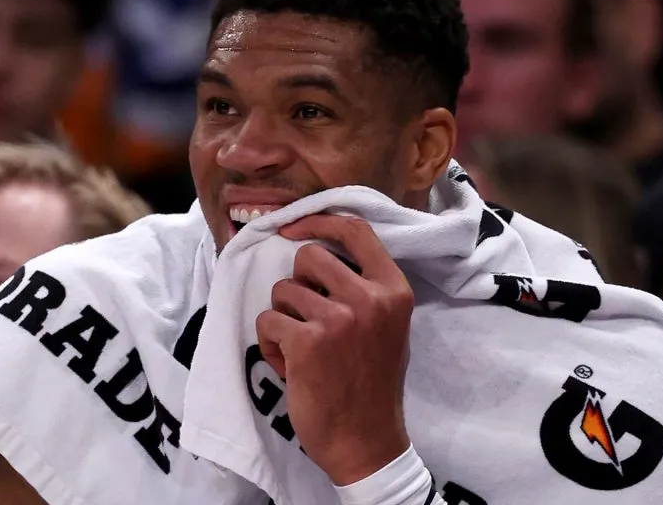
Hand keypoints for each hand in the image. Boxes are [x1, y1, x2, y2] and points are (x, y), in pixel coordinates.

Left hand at [256, 214, 413, 485]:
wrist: (366, 441)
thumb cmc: (372, 384)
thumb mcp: (389, 326)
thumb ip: (366, 288)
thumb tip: (321, 250)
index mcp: (394, 290)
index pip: (355, 230)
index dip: (318, 221)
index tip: (293, 228)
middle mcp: (369, 298)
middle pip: (308, 256)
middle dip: (297, 284)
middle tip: (307, 317)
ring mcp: (337, 319)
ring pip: (282, 291)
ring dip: (284, 319)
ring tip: (302, 350)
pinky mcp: (306, 342)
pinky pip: (268, 321)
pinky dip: (271, 343)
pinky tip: (292, 367)